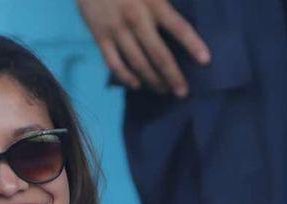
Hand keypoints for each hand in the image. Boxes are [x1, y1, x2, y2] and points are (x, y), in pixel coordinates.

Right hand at [76, 0, 209, 96]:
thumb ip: (165, 0)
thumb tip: (182, 19)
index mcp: (154, 3)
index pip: (179, 28)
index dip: (193, 45)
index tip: (205, 61)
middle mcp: (136, 20)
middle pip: (158, 54)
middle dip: (172, 75)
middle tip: (182, 92)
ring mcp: (116, 31)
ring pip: (137, 62)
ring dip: (151, 80)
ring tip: (163, 90)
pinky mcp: (100, 37)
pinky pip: (113, 63)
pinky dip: (126, 76)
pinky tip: (137, 84)